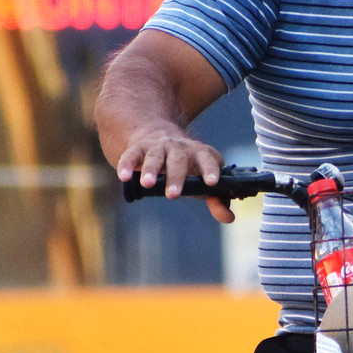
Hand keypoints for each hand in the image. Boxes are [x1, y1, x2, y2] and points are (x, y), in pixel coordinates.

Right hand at [114, 126, 234, 222]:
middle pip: (179, 160)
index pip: (208, 159)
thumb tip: (229, 217)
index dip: (210, 170)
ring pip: (155, 156)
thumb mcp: (202, 180)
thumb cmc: (187, 167)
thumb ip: (217, 199)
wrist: (158, 135)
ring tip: (147, 184)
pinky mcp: (138, 148)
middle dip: (176, 177)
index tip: (212, 183)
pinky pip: (132, 155)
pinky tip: (124, 177)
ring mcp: (158, 147)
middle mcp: (179, 148)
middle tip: (173, 195)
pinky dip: (127, 165)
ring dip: (151, 170)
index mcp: (199, 154)